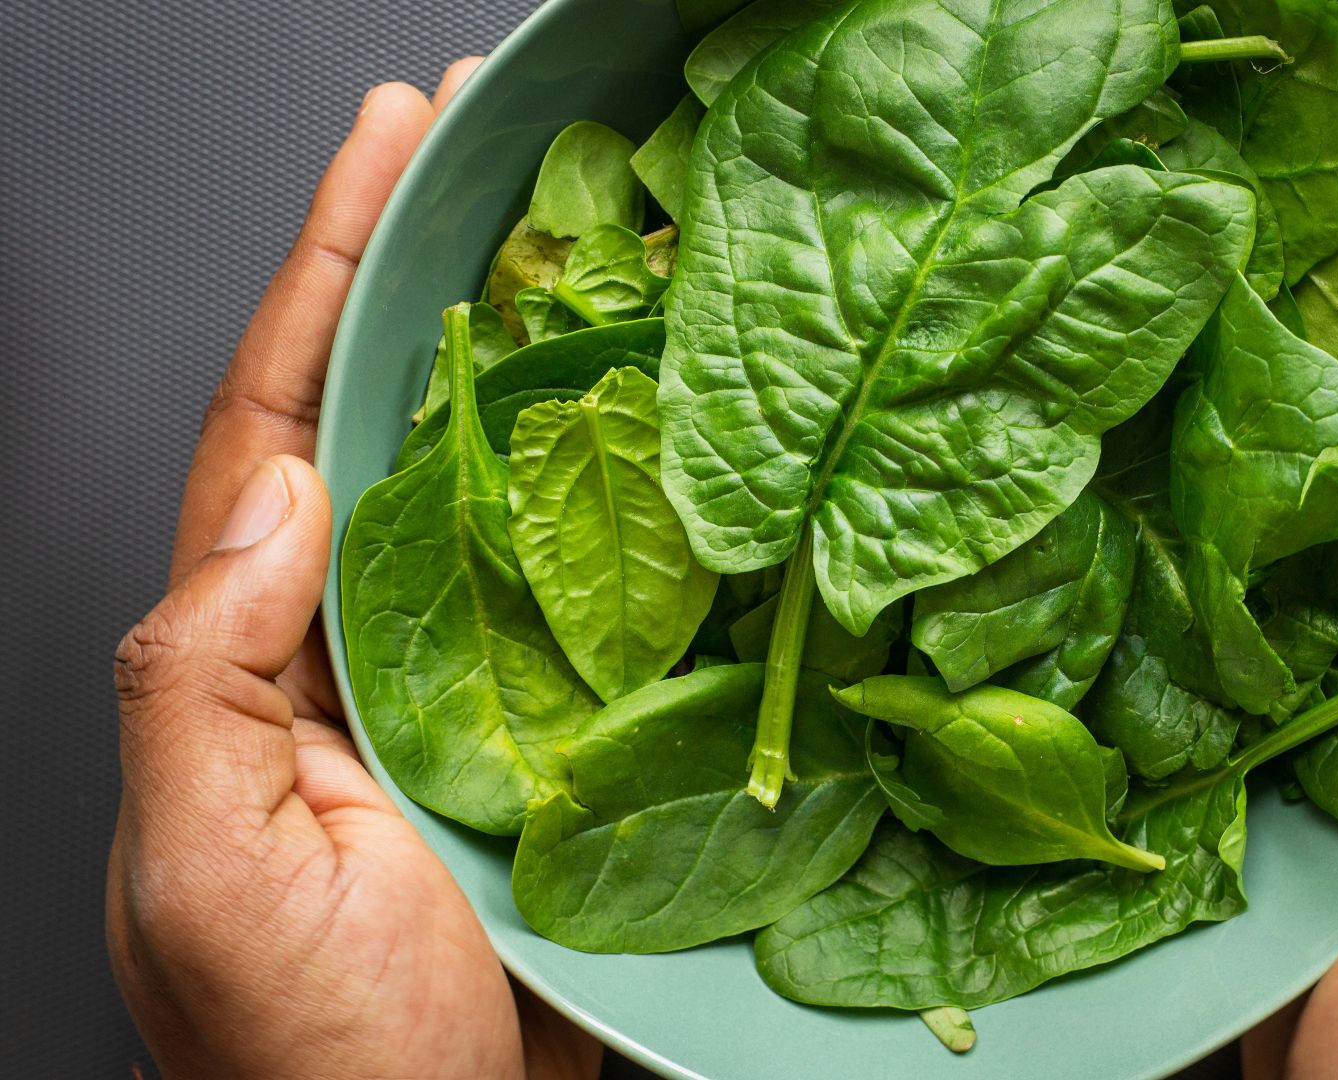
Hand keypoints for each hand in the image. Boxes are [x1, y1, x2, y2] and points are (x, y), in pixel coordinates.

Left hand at [106, 63, 602, 1079]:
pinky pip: (592, 592)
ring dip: (539, 362)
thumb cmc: (311, 1060)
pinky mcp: (561, 735)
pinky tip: (671, 431)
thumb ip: (199, 680)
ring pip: (501, 492)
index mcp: (252, 660)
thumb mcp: (204, 873)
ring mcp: (466, 687)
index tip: (384, 146)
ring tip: (591, 239)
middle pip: (391, 421)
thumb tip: (270, 494)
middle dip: (427, 271)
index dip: (324, 273)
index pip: (277, 426)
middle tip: (492, 143)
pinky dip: (626, 499)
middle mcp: (356, 647)